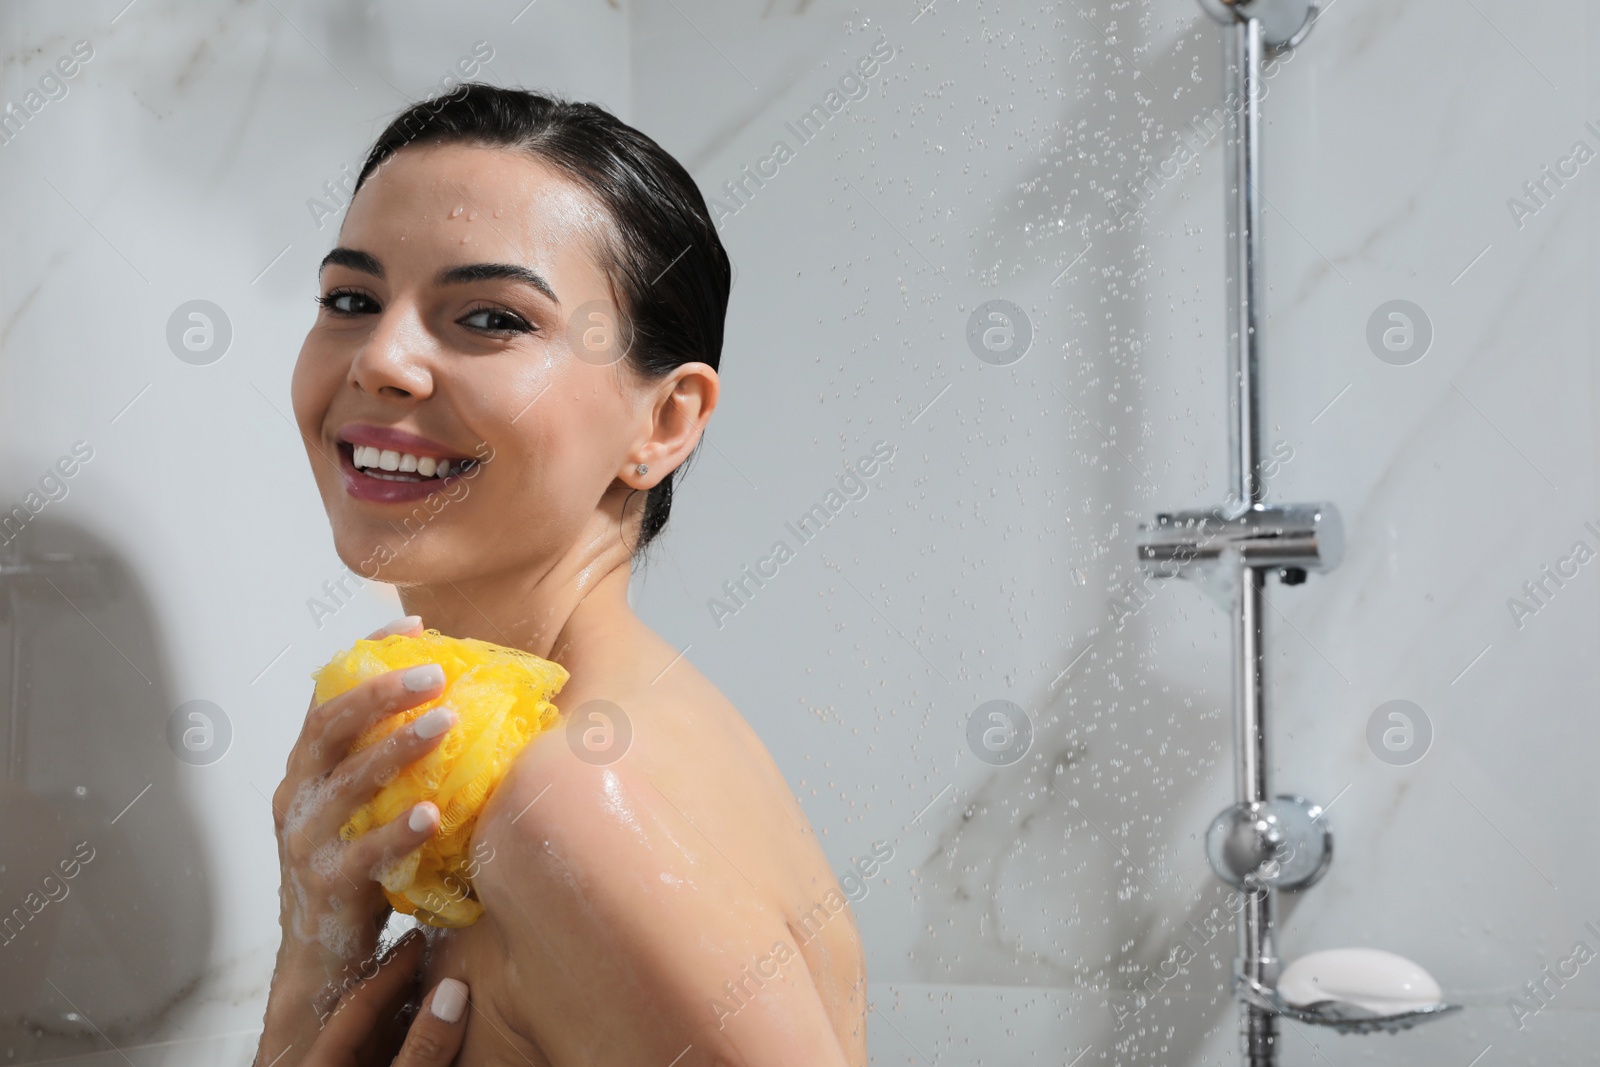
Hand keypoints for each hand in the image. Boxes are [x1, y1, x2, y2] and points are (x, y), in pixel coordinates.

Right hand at [257, 615, 456, 1061]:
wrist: (321, 959)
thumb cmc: (356, 869)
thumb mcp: (365, 806)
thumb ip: (390, 762)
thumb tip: (461, 706)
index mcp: (305, 770)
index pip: (328, 697)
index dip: (367, 657)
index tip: (415, 625)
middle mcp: (296, 797)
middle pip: (330, 728)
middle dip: (380, 694)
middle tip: (435, 673)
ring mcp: (305, 842)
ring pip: (348, 783)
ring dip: (397, 749)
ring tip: (445, 723)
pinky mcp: (325, 887)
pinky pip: (363, 853)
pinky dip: (397, 831)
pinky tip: (433, 813)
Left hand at [302, 928, 468, 1066]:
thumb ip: (422, 1048)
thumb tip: (452, 993)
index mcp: (319, 1064)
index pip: (356, 1002)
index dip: (390, 969)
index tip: (418, 939)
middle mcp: (325, 1065)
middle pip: (361, 1016)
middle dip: (398, 984)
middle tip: (431, 951)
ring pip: (372, 1039)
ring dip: (404, 1013)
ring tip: (435, 984)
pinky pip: (380, 1057)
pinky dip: (404, 1040)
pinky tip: (426, 1028)